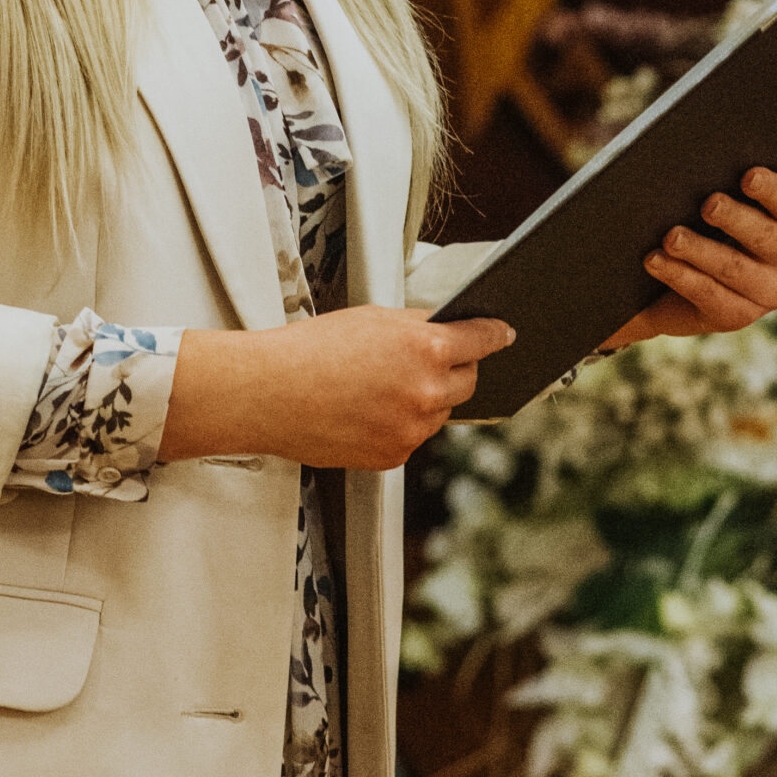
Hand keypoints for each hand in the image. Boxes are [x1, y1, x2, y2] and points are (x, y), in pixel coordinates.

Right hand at [160, 305, 516, 470]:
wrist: (271, 393)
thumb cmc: (312, 351)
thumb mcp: (372, 320)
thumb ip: (416, 328)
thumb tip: (444, 331)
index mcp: (425, 348)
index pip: (481, 340)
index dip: (495, 335)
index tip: (505, 334)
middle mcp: (426, 391)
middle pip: (467, 382)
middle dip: (456, 370)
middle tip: (430, 361)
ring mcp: (412, 429)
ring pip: (439, 412)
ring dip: (425, 400)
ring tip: (381, 387)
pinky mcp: (393, 456)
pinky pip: (412, 437)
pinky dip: (400, 425)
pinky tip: (368, 411)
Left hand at [600, 167, 776, 351]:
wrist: (674, 278)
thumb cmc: (699, 220)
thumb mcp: (713, 200)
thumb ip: (715, 181)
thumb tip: (689, 162)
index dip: (772, 189)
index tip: (747, 176)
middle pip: (766, 237)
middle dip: (735, 219)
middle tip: (708, 204)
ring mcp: (768, 293)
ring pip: (735, 268)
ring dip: (701, 250)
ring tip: (671, 237)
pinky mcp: (738, 316)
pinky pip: (709, 295)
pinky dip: (680, 276)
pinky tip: (656, 260)